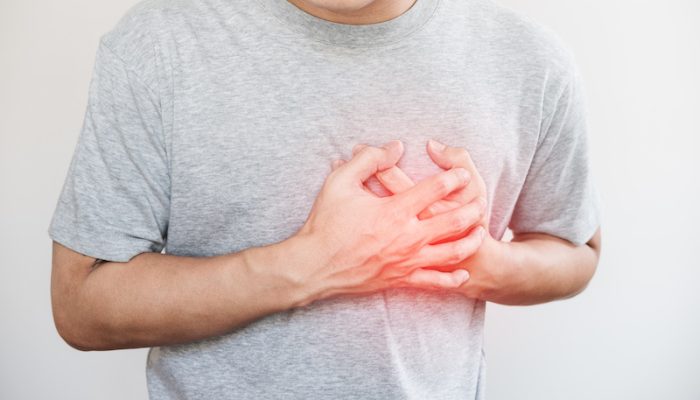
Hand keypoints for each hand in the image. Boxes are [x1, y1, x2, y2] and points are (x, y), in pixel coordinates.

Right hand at [339, 139, 501, 299]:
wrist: (314, 266)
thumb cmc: (325, 223)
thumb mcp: (340, 181)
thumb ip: (369, 159)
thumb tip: (395, 147)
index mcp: (395, 210)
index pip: (435, 189)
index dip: (454, 177)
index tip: (463, 173)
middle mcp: (407, 236)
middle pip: (454, 221)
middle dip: (473, 209)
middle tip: (481, 200)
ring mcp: (407, 261)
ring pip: (452, 252)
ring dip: (470, 240)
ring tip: (480, 231)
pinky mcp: (401, 280)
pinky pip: (434, 282)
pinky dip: (452, 278)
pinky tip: (463, 272)